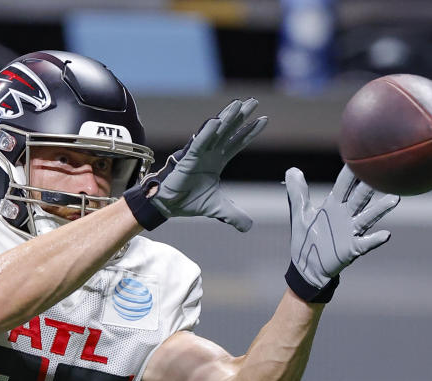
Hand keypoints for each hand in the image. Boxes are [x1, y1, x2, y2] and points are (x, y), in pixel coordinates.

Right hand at [124, 99, 266, 231]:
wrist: (167, 206)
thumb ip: (234, 215)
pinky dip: (208, 133)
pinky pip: (199, 143)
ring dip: (227, 118)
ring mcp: (199, 154)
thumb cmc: (187, 201)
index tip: (264, 120)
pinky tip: (217, 121)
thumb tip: (249, 227)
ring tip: (240, 104)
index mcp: (216, 161)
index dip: (250, 132)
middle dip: (242, 117)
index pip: (237, 143)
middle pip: (229, 131)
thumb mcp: (218, 209)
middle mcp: (209, 153)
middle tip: (254, 102)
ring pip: (216, 132)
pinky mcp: (187, 158)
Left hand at [285, 165, 399, 302]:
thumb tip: (292, 170)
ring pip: (367, 217)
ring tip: (394, 199)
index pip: (343, 185)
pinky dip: (374, 239)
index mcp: (333, 205)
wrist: (307, 265)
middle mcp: (345, 215)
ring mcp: (351, 231)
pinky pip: (365, 243)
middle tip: (382, 172)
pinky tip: (385, 234)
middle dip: (368, 186)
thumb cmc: (307, 237)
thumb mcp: (300, 213)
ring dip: (380, 209)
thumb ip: (297, 192)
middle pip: (359, 198)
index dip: (349, 173)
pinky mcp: (351, 249)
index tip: (358, 157)